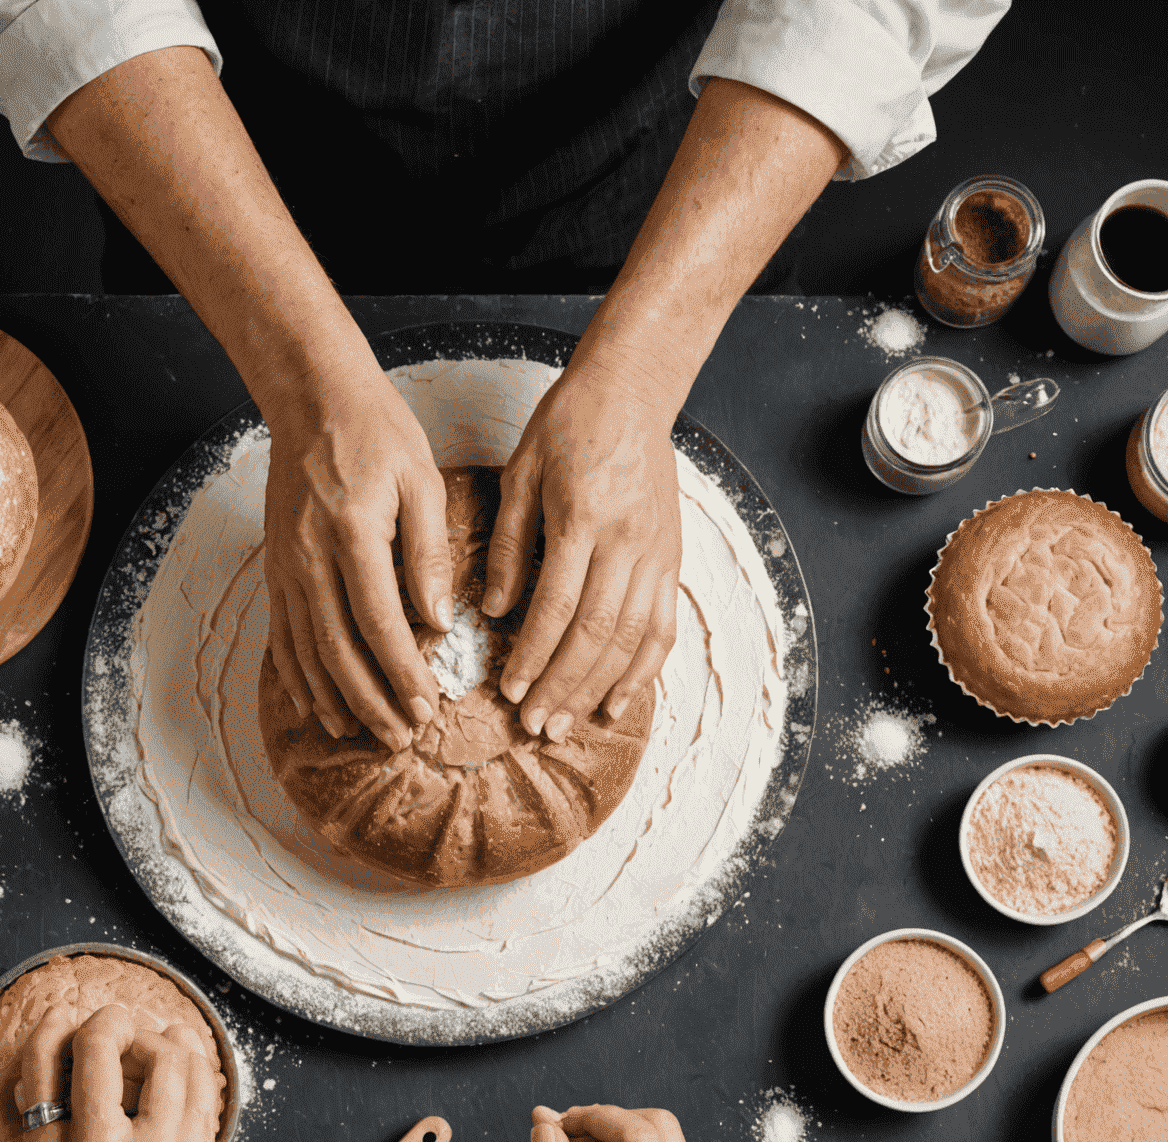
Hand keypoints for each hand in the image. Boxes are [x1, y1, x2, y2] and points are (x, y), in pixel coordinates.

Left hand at [0, 1003, 222, 1141]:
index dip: (178, 1038)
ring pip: (89, 1050)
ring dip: (92, 1021)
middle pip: (148, 1050)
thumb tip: (183, 1067)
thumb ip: (191, 1133)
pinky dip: (44, 1041)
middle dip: (137, 1024)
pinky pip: (36, 1079)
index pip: (190, 1069)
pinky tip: (53, 1029)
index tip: (167, 1036)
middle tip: (126, 1027)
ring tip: (91, 1022)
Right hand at [263, 370, 453, 752]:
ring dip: (334, 699)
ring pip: (305, 650)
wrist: (311, 397)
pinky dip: (298, 677)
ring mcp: (285, 566)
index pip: (379, 621)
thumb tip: (438, 619)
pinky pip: (283, 635)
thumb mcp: (421, 480)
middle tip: (400, 737)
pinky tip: (316, 706)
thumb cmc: (376, 432)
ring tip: (361, 734)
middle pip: (338, 649)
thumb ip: (430, 552)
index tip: (427, 707)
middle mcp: (309, 557)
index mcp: (351, 533)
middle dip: (371, 700)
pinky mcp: (275, 568)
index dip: (403, 672)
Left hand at [487, 365, 681, 740]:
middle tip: (532, 726)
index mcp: (585, 517)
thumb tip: (496, 610)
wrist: (634, 389)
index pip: (558, 605)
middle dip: (562, 686)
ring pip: (631, 639)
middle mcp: (628, 541)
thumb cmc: (569, 425)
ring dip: (596, 689)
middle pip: (596, 633)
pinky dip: (643, 671)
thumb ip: (510, 544)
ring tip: (564, 724)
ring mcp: (657, 553)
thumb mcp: (521, 473)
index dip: (533, 654)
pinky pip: (662, 627)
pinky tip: (617, 702)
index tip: (509, 690)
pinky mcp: (671, 558)